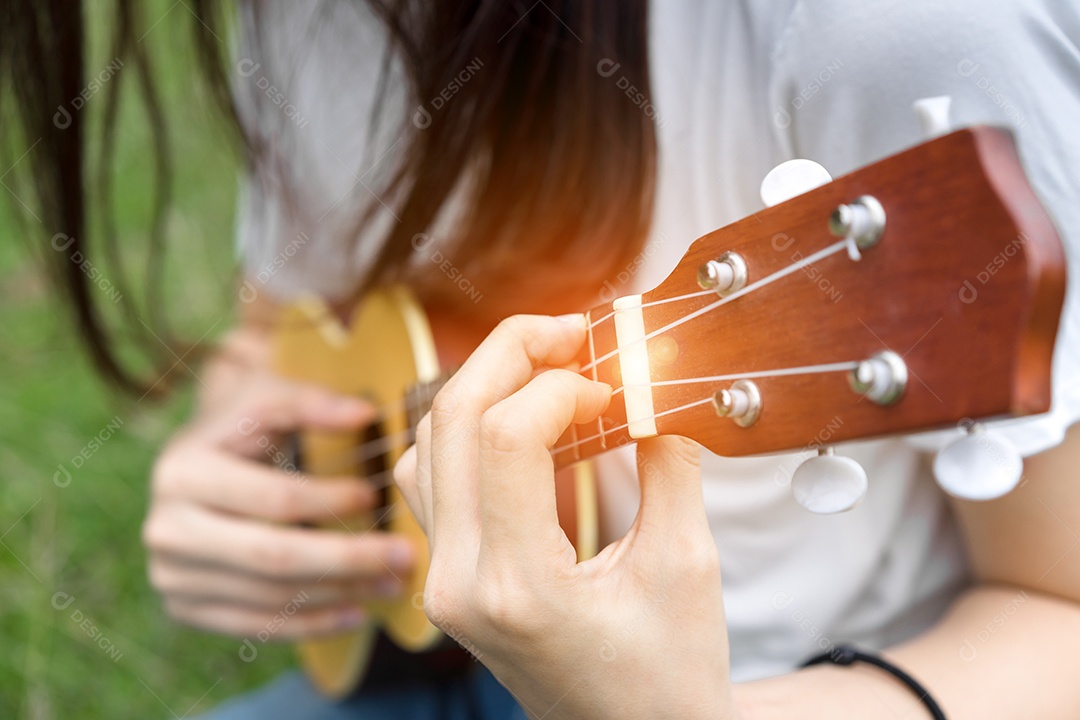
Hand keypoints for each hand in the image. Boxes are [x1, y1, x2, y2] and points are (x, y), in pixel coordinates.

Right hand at [143, 366, 414, 639]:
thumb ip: (312, 403)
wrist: (195, 461)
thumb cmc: (243, 425)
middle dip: (346, 559)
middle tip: (403, 558)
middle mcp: (167, 528)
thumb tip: (366, 413)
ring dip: (339, 594)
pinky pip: (256, 625)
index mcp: (183, 472)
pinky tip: (357, 613)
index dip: (330, 501)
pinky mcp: (184, 606)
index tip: (377, 498)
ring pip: (269, 596)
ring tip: (391, 582)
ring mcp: (171, 575)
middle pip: (272, 556)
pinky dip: (311, 624)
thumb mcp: (268, 397)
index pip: (273, 498)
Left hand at [395, 315, 735, 719]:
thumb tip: (656, 385)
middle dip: (511, 353)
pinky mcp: (448, 575)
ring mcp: (443, 581)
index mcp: (517, 587)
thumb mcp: (686, 566)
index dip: (562, 383)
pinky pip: (431, 477)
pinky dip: (469, 429)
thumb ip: (668, 464)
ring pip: (427, 442)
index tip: (615, 383)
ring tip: (549, 369)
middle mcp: (459, 582)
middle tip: (571, 331)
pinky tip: (522, 421)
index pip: (505, 434)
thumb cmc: (666, 676)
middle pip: (450, 420)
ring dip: (484, 386)